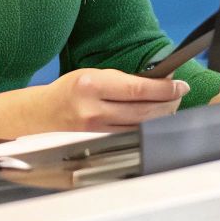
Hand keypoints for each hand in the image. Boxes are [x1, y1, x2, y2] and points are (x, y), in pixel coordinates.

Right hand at [0, 68, 188, 143]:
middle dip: (168, 103)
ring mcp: (95, 131)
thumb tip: (159, 83)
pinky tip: (152, 121)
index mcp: (90, 85)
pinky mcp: (97, 144)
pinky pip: (130, 137)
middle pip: (144, 110)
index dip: (165, 89)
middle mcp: (92, 110)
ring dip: (161, 117)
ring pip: (140, 126)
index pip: (138, 88)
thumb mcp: (92, 75)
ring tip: (169, 107)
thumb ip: (122, 81)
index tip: (180, 85)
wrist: (40, 117)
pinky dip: (146, 129)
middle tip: (178, 95)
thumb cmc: (69, 92)